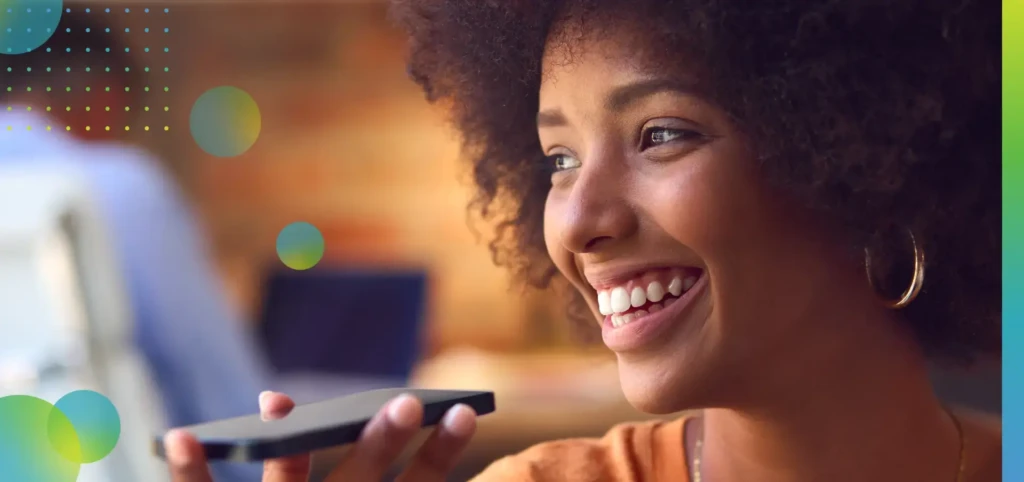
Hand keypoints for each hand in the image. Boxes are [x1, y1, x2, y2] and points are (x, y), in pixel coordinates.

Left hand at [164, 391, 477, 480]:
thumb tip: (385, 436)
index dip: (443, 452)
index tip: (466, 411)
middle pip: (363, 477)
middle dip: (382, 440)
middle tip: (406, 404)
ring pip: (288, 481)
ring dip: (289, 443)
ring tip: (277, 403)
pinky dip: (192, 474)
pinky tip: (181, 437)